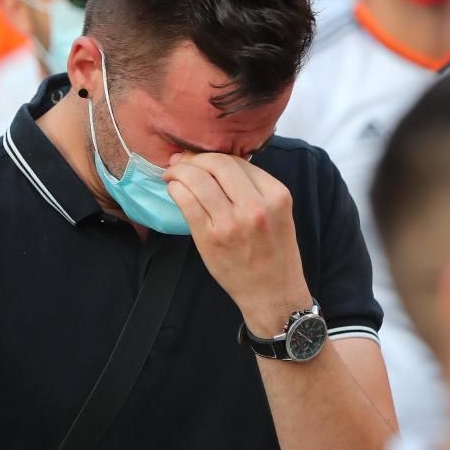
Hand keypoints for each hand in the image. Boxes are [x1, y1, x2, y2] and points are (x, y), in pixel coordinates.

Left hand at [164, 153, 311, 335]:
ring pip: (197, 179)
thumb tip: (214, 162)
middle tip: (181, 162)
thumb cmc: (274, 252)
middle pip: (217, 164)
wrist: (272, 294)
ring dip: (179, 171)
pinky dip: (176, 189)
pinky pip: (186, 201)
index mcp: (276, 195)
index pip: (238, 161)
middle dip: (194, 158)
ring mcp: (231, 222)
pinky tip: (173, 190)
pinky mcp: (210, 237)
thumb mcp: (277, 212)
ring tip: (172, 174)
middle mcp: (256, 206)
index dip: (213, 154)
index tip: (199, 157)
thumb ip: (253, 187)